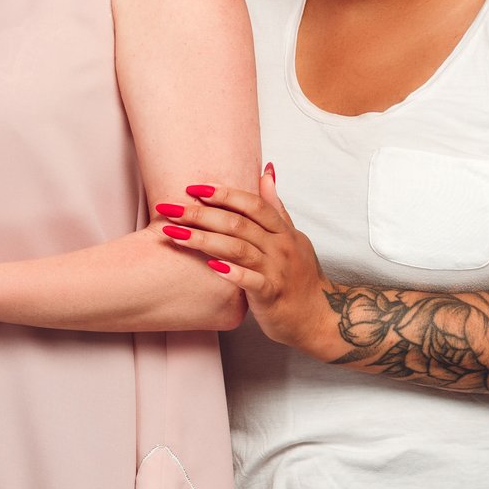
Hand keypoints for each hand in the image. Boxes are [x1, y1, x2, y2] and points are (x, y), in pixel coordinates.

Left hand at [156, 165, 334, 354]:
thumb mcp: (293, 237)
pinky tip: (209, 266)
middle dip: (200, 214)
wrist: (320, 317)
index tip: (193, 188)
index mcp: (282, 231)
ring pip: (238, 248)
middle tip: (169, 209)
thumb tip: (266, 171)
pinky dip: (231, 272)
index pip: (252, 204)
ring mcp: (276, 270)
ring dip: (203, 239)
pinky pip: (251, 281)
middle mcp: (280, 247)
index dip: (223, 194)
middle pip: (238, 223)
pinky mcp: (271, 294)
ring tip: (174, 233)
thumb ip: (276, 206)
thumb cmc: (301, 277)